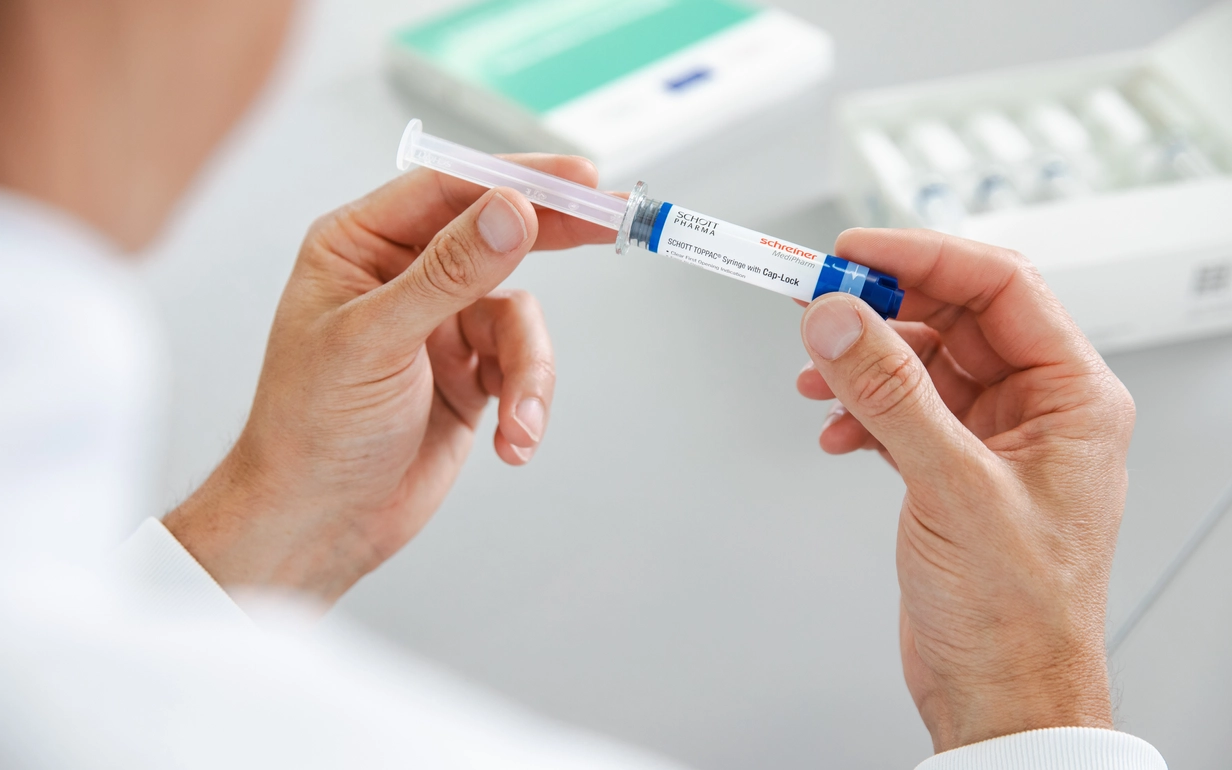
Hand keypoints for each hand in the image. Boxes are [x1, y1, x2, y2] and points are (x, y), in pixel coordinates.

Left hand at [165, 155, 610, 602]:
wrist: (319, 524)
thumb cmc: (311, 431)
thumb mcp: (375, 342)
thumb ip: (448, 273)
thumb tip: (510, 212)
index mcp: (360, 246)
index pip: (449, 189)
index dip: (518, 178)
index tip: (579, 179)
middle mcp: (402, 276)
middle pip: (496, 233)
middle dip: (555, 236)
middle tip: (611, 223)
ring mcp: (440, 325)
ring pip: (519, 315)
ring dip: (530, 370)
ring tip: (518, 419)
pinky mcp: (469, 374)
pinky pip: (522, 365)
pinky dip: (527, 402)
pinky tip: (512, 439)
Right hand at [796, 229, 1133, 750]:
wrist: (999, 691)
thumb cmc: (1019, 612)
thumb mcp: (952, 487)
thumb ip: (891, 394)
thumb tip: (843, 321)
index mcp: (1070, 397)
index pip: (1000, 286)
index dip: (924, 256)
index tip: (856, 252)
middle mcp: (1034, 409)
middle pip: (953, 317)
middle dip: (882, 308)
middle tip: (819, 301)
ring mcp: (990, 438)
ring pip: (920, 363)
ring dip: (863, 363)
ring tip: (818, 373)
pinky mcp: (951, 468)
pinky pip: (901, 410)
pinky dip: (861, 413)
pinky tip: (837, 432)